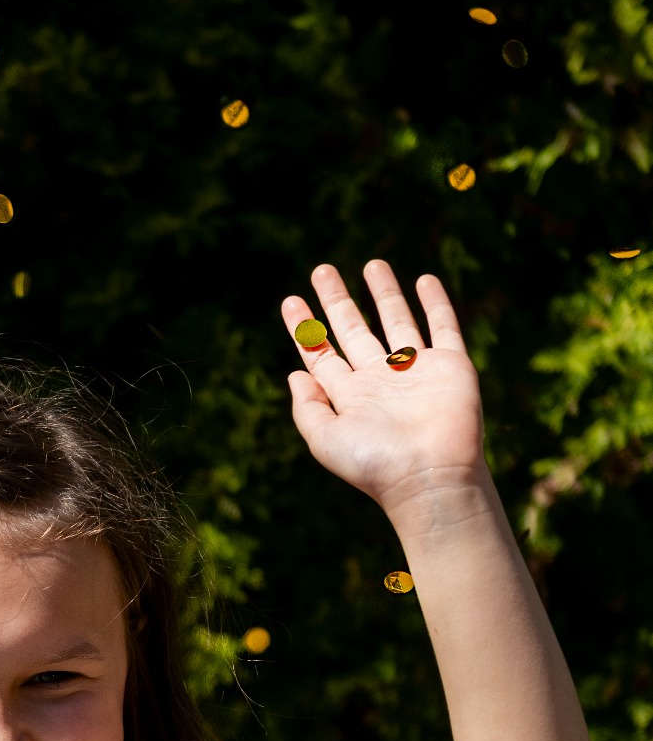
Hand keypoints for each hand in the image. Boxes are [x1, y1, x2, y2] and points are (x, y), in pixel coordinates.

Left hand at [281, 261, 486, 519]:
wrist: (430, 475)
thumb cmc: (375, 464)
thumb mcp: (326, 439)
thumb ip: (307, 407)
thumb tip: (294, 373)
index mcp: (350, 397)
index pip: (321, 354)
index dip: (305, 328)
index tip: (290, 301)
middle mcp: (380, 381)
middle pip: (353, 330)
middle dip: (337, 301)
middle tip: (322, 270)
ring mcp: (416, 371)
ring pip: (396, 321)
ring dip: (383, 293)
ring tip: (372, 264)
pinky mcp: (450, 366)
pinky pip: (442, 327)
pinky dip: (435, 303)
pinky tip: (424, 280)